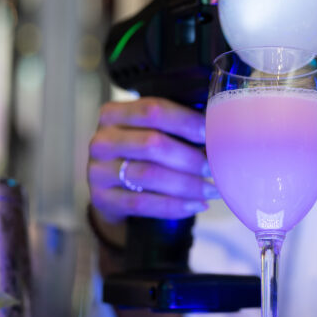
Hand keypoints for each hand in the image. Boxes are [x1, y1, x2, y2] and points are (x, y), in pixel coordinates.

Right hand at [88, 97, 218, 224]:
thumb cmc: (139, 152)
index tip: (211, 133)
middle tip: (214, 168)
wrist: (110, 186)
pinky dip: (174, 206)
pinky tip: (196, 204)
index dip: (185, 121)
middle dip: (189, 157)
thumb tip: (218, 131)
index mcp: (113, 113)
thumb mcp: (148, 131)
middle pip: (152, 143)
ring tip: (211, 189)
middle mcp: (102, 140)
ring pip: (149, 175)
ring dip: (187, 184)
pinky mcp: (102, 198)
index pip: (153, 110)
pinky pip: (143, 204)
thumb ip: (174, 126)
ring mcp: (98, 170)